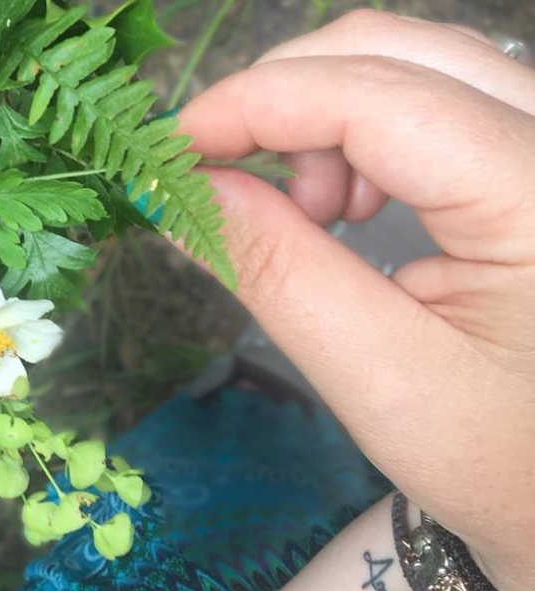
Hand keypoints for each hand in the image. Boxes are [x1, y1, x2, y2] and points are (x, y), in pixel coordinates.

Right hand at [177, 11, 534, 590]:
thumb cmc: (503, 459)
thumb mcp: (379, 378)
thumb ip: (277, 273)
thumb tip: (178, 191)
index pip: (375, 97)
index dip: (255, 105)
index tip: (169, 152)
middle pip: (394, 51)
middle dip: (284, 101)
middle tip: (222, 182)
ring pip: (413, 62)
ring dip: (323, 115)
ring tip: (307, 214)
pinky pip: (439, 96)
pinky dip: (363, 131)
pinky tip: (349, 202)